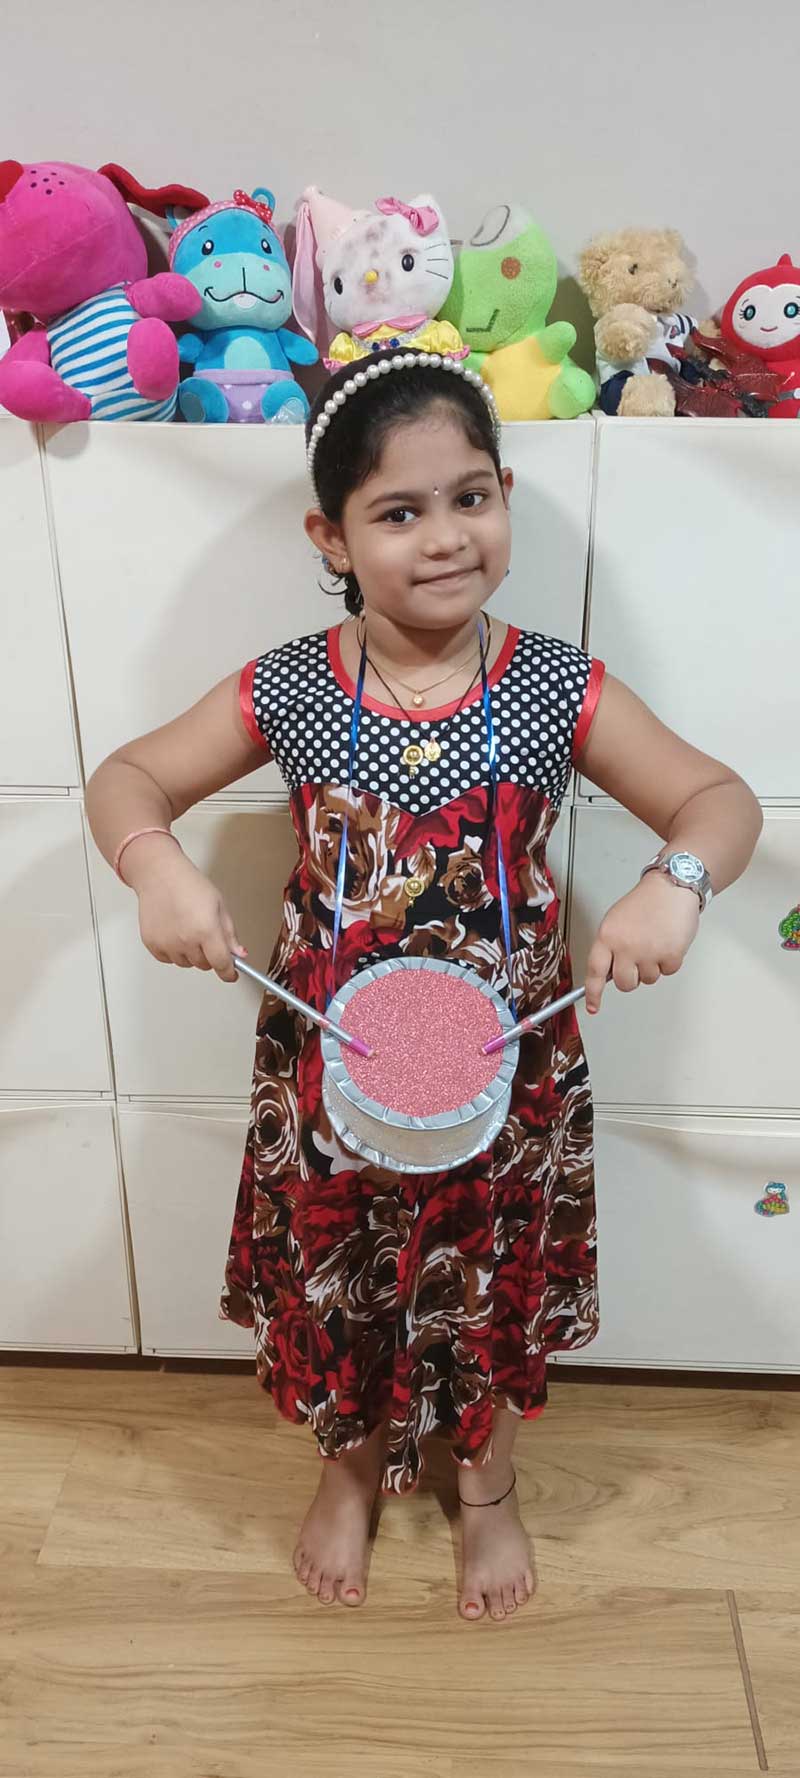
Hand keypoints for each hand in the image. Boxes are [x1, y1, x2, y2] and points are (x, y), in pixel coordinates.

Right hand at [133, 844, 246, 982]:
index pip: (222, 964)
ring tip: (187, 929)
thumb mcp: (219, 905)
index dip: (229, 972)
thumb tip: (238, 954)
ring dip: (191, 954)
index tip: (231, 974)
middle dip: (210, 955)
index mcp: (206, 930)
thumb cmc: (189, 885)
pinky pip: (168, 959)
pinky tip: (174, 932)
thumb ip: (229, 934)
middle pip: (204, 965)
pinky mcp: (152, 944)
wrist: (160, 875)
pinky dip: (173, 951)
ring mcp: (167, 944)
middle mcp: (186, 940)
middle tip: (206, 936)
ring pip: (186, 963)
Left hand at [584, 873, 699, 1013]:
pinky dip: (670, 961)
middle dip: (632, 977)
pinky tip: (668, 941)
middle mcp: (625, 947)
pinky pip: (668, 972)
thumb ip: (610, 946)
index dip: (594, 992)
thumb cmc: (644, 902)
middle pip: (625, 984)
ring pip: (648, 979)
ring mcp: (648, 952)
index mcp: (607, 936)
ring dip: (653, 966)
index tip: (594, 1006)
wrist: (671, 887)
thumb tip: (608, 972)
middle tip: (639, 960)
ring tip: (655, 942)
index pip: (595, 971)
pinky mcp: (670, 954)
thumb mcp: (616, 921)